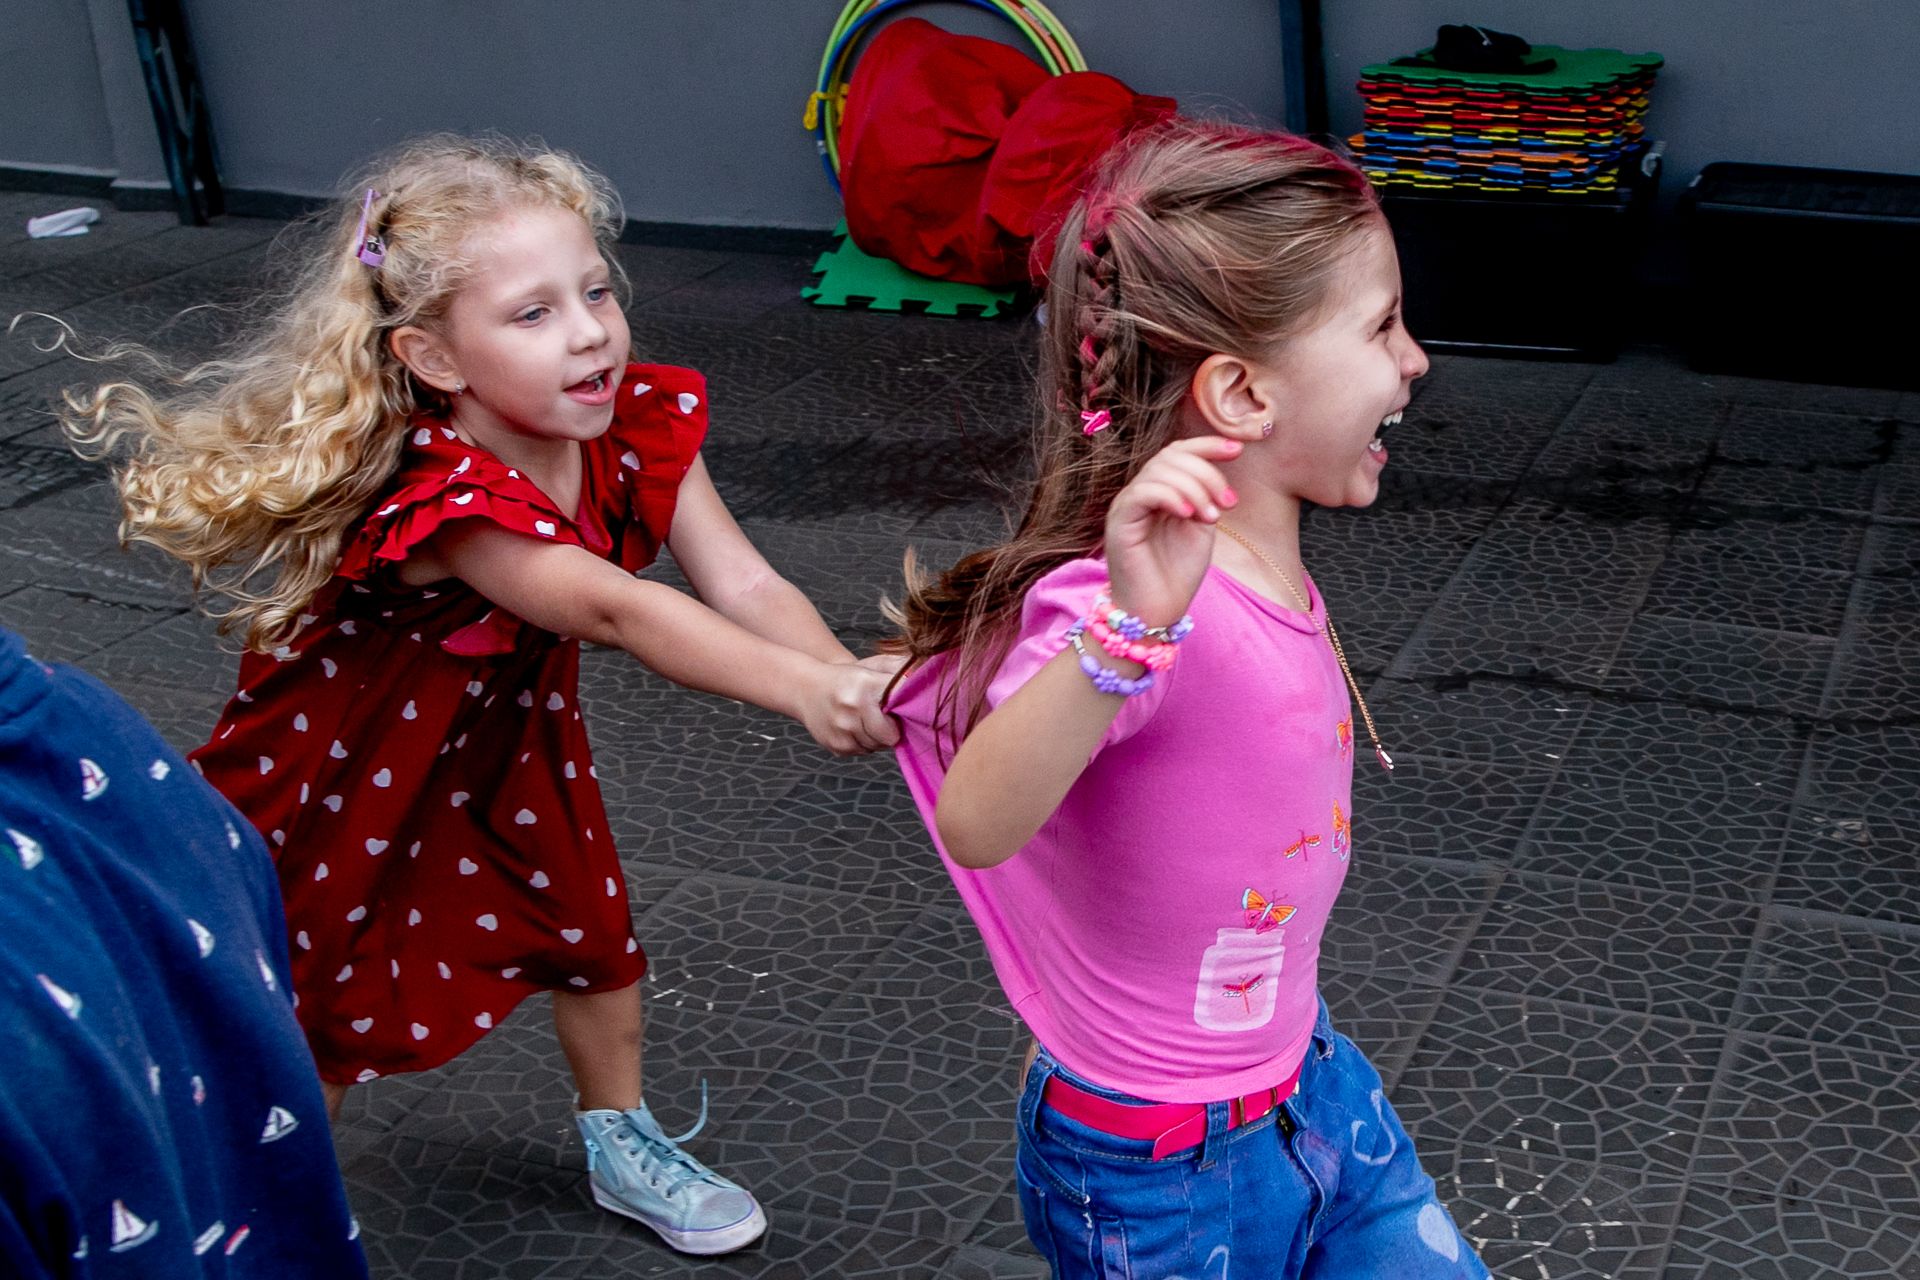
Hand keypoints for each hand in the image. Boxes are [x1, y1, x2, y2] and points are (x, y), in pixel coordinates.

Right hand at [798, 659, 901, 755]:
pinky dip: (862, 742)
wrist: (805, 688)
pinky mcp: (836, 745)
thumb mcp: (872, 666)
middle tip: (884, 717)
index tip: (903, 709)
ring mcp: (842, 729)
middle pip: (890, 735)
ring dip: (876, 737)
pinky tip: (853, 727)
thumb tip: (927, 676)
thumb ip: (900, 669)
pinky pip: (862, 751)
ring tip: (865, 720)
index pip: (899, 707)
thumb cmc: (846, 678)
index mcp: (865, 685)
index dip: (904, 712)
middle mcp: (852, 708)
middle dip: (891, 729)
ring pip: (876, 746)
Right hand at [1104, 436, 1240, 626]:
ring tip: (1211, 517)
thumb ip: (1205, 497)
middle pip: (1171, 457)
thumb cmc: (1177, 574)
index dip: (1207, 445)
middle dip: (1207, 473)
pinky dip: (1171, 497)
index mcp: (1160, 491)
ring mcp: (1127, 505)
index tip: (1238, 450)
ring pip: (1159, 471)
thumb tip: (1217, 472)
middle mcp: (1140, 493)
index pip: (1178, 452)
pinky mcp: (1119, 522)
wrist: (1156, 612)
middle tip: (1228, 502)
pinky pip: (1143, 493)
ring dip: (1195, 489)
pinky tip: (1189, 515)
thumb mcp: (1201, 527)